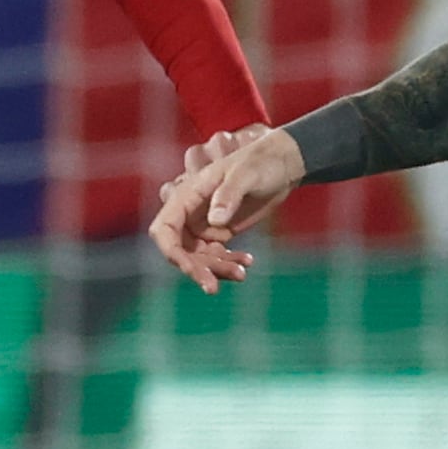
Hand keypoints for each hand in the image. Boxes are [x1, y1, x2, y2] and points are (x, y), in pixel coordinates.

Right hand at [149, 126, 306, 292]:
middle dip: (196, 269)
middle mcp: (192, 212)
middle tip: (214, 287)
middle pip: (181, 250)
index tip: (188, 268)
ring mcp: (205, 223)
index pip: (164, 228)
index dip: (170, 251)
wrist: (283, 163)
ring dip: (216, 269)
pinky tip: (247, 263)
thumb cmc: (262, 161)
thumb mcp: (246, 174)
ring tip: (241, 272)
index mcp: (188, 194)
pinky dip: (229, 263)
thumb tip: (216, 221)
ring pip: (200, 257)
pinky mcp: (221, 232)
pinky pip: (217, 255)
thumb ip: (229, 195)